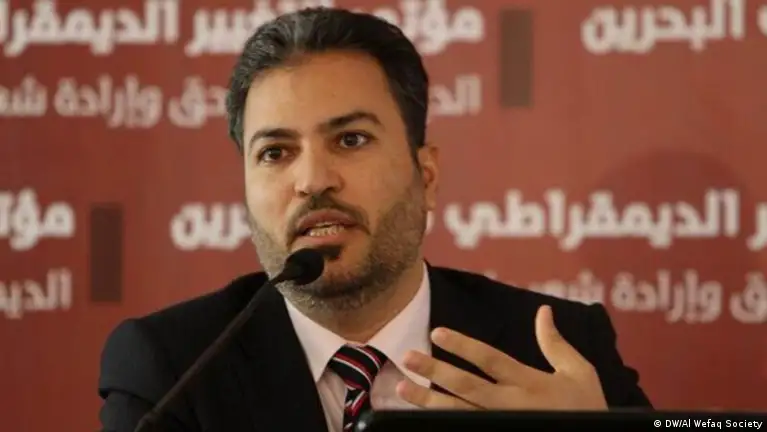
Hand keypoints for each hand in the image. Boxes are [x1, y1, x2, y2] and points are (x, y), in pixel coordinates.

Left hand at [396, 305, 607, 410]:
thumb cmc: (588, 409)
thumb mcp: (579, 373)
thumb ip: (556, 344)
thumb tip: (544, 311)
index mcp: (531, 382)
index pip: (490, 360)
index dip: (463, 346)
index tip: (437, 333)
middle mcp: (512, 405)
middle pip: (467, 386)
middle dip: (436, 371)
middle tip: (408, 357)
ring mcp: (502, 425)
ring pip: (458, 412)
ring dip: (428, 401)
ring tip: (401, 389)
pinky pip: (463, 429)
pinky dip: (442, 423)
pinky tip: (420, 417)